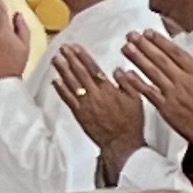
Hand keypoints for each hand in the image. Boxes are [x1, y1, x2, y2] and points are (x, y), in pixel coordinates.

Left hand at [51, 39, 145, 161]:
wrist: (122, 145)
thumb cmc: (131, 124)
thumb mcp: (137, 100)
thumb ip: (127, 83)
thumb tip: (118, 69)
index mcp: (109, 90)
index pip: (93, 68)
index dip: (83, 56)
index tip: (76, 47)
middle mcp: (95, 95)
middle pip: (79, 72)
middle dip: (70, 59)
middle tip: (62, 48)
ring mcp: (85, 105)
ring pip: (71, 83)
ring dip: (62, 70)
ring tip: (56, 59)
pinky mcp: (80, 114)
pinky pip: (68, 99)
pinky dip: (61, 89)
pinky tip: (55, 81)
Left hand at [121, 26, 192, 147]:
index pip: (175, 53)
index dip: (160, 41)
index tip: (148, 33)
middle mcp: (183, 82)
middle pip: (160, 59)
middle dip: (144, 46)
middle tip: (131, 35)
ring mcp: (173, 96)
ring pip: (152, 73)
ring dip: (137, 59)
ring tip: (126, 48)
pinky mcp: (166, 110)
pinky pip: (148, 93)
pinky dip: (137, 83)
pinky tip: (127, 74)